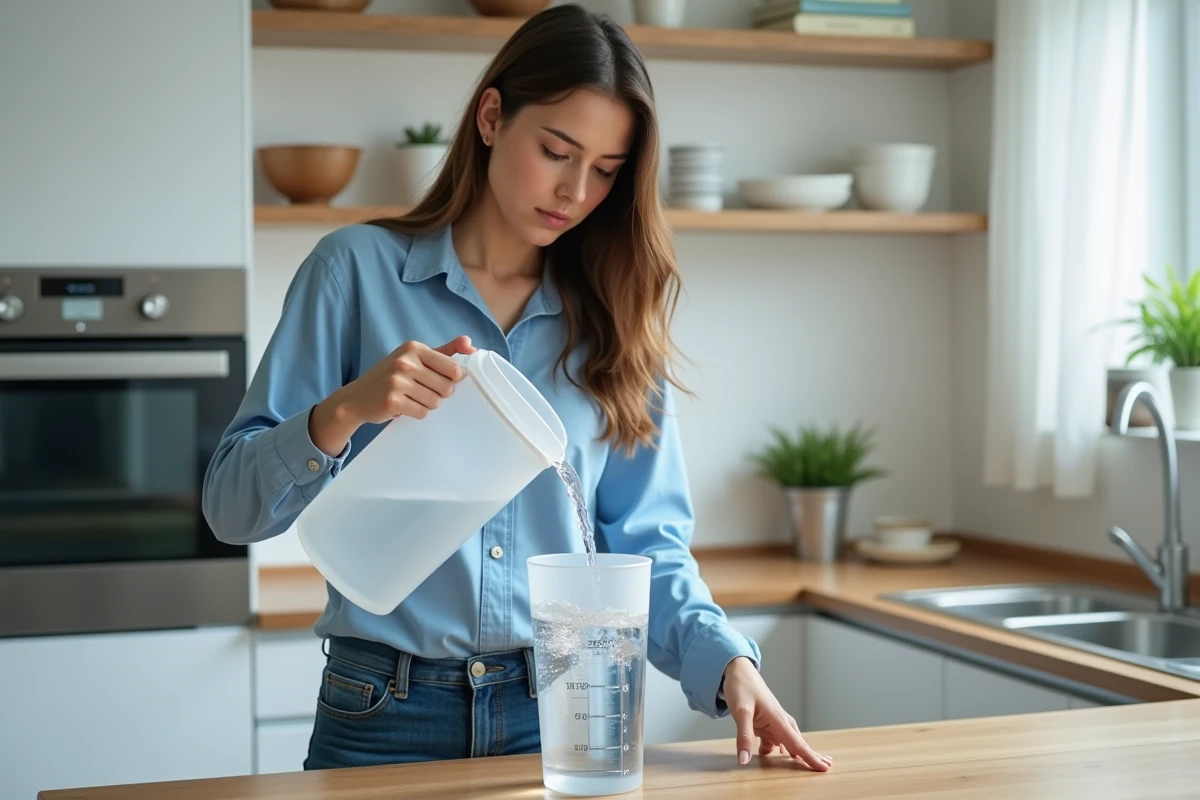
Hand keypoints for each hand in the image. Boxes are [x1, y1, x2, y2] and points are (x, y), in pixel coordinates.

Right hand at [309, 335, 476, 455]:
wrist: (356, 398)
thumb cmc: (391, 376)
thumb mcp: (415, 357)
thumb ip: (444, 351)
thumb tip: (471, 344)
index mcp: (414, 348)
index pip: (454, 368)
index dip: (453, 379)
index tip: (441, 380)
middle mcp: (405, 361)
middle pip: (447, 388)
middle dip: (440, 394)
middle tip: (422, 391)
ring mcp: (397, 381)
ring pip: (436, 402)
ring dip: (427, 404)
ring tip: (411, 398)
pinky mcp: (392, 400)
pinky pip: (422, 413)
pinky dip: (416, 413)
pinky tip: (403, 406)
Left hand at [722, 656, 830, 771]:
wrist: (738, 670)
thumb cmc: (742, 686)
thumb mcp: (740, 712)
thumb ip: (744, 737)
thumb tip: (745, 760)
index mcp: (778, 718)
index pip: (797, 743)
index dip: (811, 757)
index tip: (824, 768)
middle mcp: (779, 720)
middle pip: (798, 742)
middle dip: (811, 755)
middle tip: (827, 767)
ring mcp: (772, 721)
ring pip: (787, 741)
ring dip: (796, 752)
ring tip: (805, 765)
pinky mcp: (764, 721)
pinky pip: (774, 738)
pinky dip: (776, 747)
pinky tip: (770, 754)